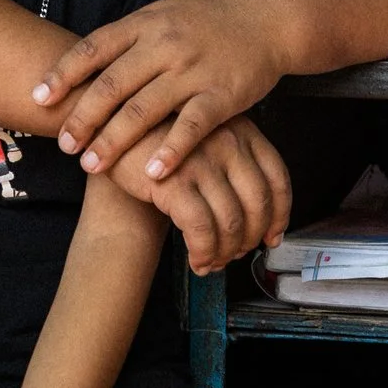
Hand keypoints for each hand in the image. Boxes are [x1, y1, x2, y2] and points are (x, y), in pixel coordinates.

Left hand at [36, 0, 294, 179]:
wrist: (267, 17)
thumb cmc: (207, 20)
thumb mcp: (162, 16)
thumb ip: (126, 40)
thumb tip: (79, 65)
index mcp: (145, 24)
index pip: (94, 48)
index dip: (63, 74)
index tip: (38, 99)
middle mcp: (164, 45)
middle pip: (113, 84)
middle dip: (83, 117)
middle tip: (64, 145)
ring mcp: (193, 69)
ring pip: (145, 109)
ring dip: (115, 140)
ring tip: (92, 165)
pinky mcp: (222, 94)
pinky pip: (192, 126)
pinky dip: (171, 150)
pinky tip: (152, 173)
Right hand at [108, 118, 291, 272]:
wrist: (108, 125)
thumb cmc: (155, 137)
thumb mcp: (203, 137)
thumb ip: (230, 163)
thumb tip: (256, 216)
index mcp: (242, 131)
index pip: (277, 179)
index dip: (279, 215)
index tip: (271, 237)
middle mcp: (229, 143)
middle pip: (258, 205)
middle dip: (249, 239)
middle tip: (234, 255)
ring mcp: (203, 162)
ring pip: (231, 223)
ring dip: (225, 253)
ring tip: (212, 263)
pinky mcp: (176, 182)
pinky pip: (202, 230)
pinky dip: (204, 253)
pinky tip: (196, 262)